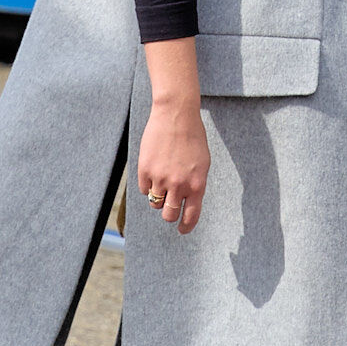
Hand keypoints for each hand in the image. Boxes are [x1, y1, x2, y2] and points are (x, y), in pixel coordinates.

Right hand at [137, 38, 209, 234]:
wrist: (176, 115)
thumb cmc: (193, 137)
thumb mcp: (202, 163)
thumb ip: (195, 185)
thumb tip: (185, 203)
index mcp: (197, 185)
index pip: (191, 216)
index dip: (185, 227)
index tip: (182, 230)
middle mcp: (179, 185)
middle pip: (168, 215)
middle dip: (169, 214)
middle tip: (168, 208)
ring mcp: (160, 179)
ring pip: (155, 203)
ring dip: (158, 197)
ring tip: (162, 181)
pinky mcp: (145, 170)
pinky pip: (144, 190)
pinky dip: (148, 185)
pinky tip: (154, 171)